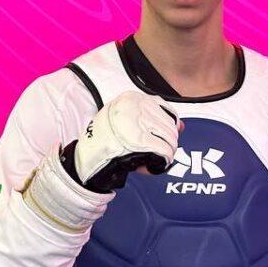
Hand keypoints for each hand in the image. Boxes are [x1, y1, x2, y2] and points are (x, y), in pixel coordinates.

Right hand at [65, 90, 184, 192]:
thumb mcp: (129, 124)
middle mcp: (134, 106)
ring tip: (151, 161)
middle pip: (169, 126)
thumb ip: (155, 122)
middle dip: (167, 144)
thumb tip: (182, 126)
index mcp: (131, 98)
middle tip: (155, 155)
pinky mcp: (137, 141)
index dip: (167, 128)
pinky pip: (164, 152)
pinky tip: (148, 168)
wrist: (85, 160)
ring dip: (165, 155)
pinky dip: (161, 164)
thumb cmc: (107, 142)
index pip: (165, 109)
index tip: (160, 139)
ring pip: (169, 139)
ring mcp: (135, 122)